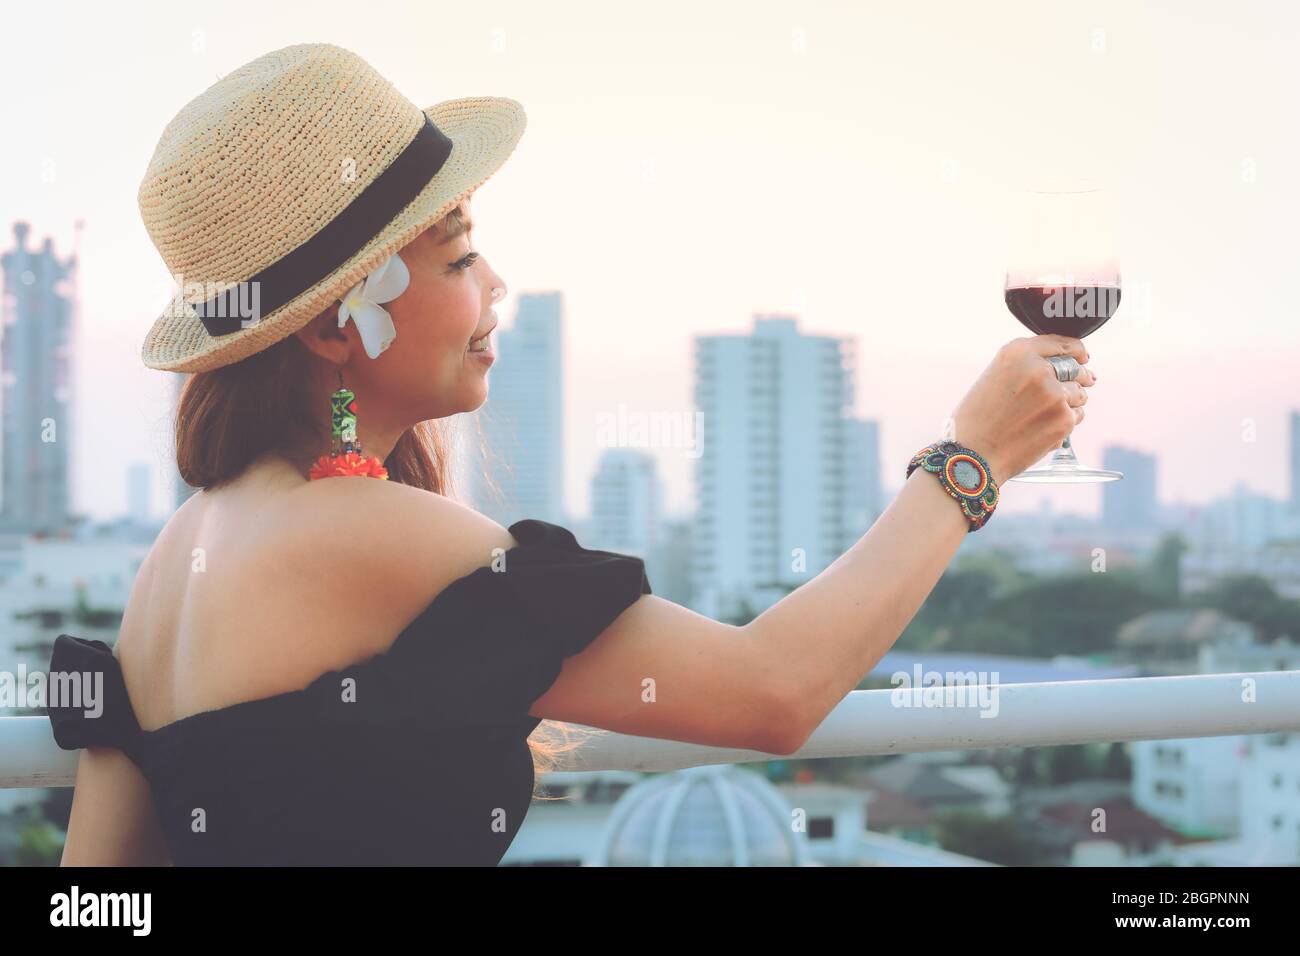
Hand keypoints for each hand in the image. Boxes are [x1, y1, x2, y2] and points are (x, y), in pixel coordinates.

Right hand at [950, 335, 1096, 484]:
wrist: (972, 456)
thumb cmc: (977, 420)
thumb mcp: (993, 378)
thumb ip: (1024, 367)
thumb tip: (1069, 367)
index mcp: (1017, 353)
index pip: (1061, 343)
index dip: (1075, 350)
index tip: (1082, 356)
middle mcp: (1038, 369)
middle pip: (1076, 366)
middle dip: (1079, 376)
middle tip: (1076, 385)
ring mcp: (1054, 394)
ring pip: (1080, 392)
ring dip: (1071, 401)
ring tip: (1046, 414)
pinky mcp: (1064, 419)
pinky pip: (1077, 415)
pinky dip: (1067, 421)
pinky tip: (1044, 428)